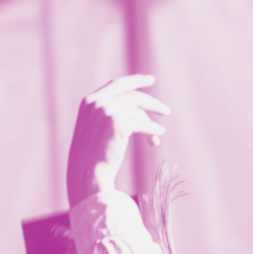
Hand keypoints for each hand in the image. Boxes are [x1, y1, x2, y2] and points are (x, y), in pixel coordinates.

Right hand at [66, 74, 170, 205]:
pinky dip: (152, 130)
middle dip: (152, 102)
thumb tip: (141, 112)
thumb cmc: (92, 157)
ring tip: (160, 132)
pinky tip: (158, 135)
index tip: (150, 80)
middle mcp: (97, 103)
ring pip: (139, 112)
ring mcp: (106, 111)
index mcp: (89, 101)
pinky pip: (142, 124)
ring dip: (152, 123)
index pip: (117, 84)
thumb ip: (110, 115)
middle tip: (166, 110)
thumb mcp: (96, 130)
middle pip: (133, 95)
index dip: (135, 80)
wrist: (86, 173)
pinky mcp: (117, 123)